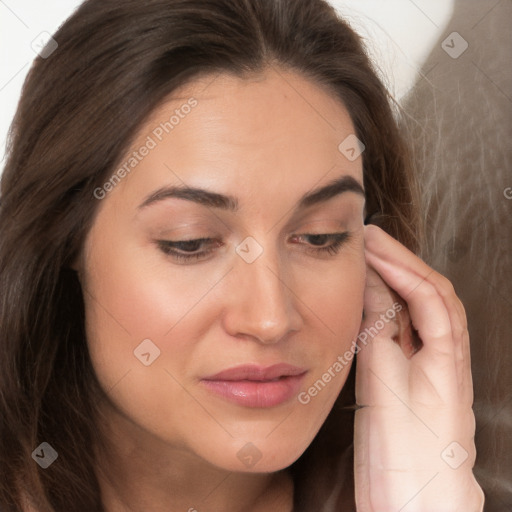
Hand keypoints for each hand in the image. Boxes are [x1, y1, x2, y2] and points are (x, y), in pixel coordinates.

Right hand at [353, 225, 484, 511]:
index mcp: (448, 360)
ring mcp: (432, 372)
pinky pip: (408, 333)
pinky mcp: (412, 384)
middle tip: (371, 239)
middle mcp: (446, 361)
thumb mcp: (387, 387)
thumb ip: (379, 333)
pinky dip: (391, 308)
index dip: (399, 263)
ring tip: (372, 261)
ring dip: (400, 281)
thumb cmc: (408, 459)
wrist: (415, 509)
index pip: (429, 294)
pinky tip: (374, 304)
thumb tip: (369, 287)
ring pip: (422, 313)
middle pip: (432, 296)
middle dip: (403, 262)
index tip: (370, 241)